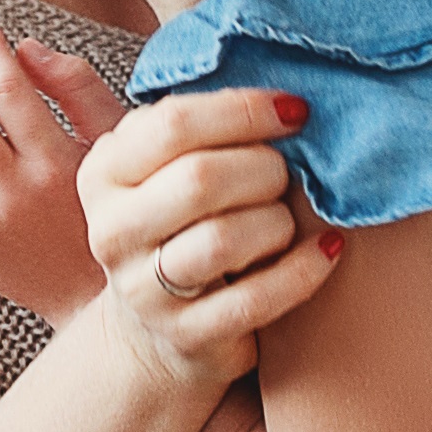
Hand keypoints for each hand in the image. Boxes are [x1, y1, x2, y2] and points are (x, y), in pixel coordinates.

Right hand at [75, 89, 338, 395]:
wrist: (154, 330)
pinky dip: (302, 270)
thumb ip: (198, 126)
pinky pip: (256, 299)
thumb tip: (284, 95)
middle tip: (287, 173)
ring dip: (277, 221)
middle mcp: (112, 230)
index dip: (245, 111)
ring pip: (224, 239)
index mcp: (105, 172)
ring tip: (287, 217)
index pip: (174, 123)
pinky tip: (326, 249)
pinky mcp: (186, 335)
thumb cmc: (178, 226)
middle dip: (265, 169)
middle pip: (201, 179)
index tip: (294, 111)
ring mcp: (143, 290)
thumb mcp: (164, 168)